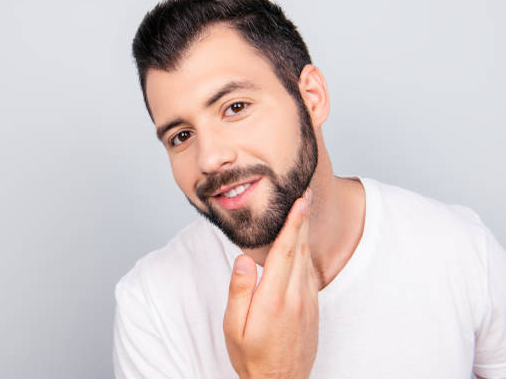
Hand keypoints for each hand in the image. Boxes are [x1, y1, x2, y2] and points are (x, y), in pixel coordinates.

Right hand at [223, 189, 318, 378]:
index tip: (300, 200)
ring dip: (305, 232)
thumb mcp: (235, 327)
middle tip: (305, 192)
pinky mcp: (312, 307)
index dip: (294, 223)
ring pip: (307, 259)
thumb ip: (240, 291)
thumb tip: (244, 259)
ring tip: (303, 209)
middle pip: (300, 249)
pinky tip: (300, 243)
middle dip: (303, 219)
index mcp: (275, 298)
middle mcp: (296, 296)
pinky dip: (306, 251)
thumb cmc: (252, 356)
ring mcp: (308, 301)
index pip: (286, 251)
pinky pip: (310, 272)